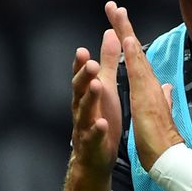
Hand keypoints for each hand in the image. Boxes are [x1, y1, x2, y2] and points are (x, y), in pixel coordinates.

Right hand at [70, 28, 122, 173]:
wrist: (93, 157)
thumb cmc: (100, 117)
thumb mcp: (106, 87)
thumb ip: (108, 61)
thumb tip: (111, 33)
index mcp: (87, 94)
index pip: (81, 76)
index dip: (80, 64)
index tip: (82, 51)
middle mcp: (82, 108)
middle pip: (80, 90)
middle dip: (84, 77)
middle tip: (90, 63)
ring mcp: (85, 126)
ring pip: (85, 111)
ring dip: (90, 98)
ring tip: (97, 86)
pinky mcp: (92, 143)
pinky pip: (93, 136)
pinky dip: (97, 129)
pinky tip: (103, 123)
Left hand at [104, 2, 182, 168]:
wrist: (168, 156)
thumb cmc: (160, 136)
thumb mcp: (157, 112)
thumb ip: (163, 97)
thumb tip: (166, 88)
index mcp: (146, 85)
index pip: (134, 56)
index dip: (125, 37)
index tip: (116, 18)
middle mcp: (148, 82)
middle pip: (134, 50)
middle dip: (124, 27)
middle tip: (113, 5)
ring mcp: (148, 88)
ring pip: (136, 56)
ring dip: (127, 34)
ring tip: (118, 15)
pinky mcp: (146, 96)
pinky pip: (138, 73)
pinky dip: (134, 56)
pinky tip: (128, 41)